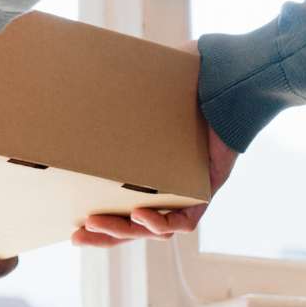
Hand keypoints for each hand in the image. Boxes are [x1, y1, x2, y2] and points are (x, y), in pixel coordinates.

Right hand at [71, 42, 237, 246]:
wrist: (232, 79)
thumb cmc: (195, 75)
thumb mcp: (150, 85)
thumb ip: (126, 87)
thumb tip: (93, 70)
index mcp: (153, 165)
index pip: (124, 201)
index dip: (102, 216)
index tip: (74, 223)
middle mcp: (171, 182)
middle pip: (134, 223)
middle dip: (105, 234)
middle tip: (77, 237)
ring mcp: (190, 189)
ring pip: (156, 227)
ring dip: (124, 230)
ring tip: (96, 224)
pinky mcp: (208, 190)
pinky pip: (185, 220)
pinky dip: (162, 223)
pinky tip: (139, 216)